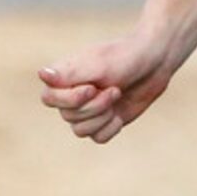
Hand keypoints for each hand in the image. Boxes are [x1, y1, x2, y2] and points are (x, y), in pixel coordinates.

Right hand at [38, 30, 174, 143]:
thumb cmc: (124, 58)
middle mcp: (71, 94)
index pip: (48, 99)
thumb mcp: (99, 65)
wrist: (154, 63)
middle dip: (95, 107)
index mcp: (64, 77)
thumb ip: (70, 73)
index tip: (93, 87)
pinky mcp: (104, 121)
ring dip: (103, 117)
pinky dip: (111, 128)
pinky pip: (98, 138)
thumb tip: (42, 74)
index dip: (70, 100)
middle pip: (68, 117)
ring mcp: (87, 110)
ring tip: (117, 95)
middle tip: (115, 89)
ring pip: (81, 131)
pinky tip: (120, 113)